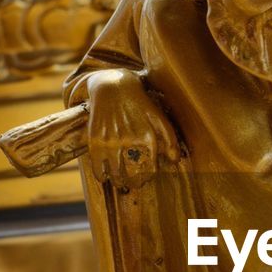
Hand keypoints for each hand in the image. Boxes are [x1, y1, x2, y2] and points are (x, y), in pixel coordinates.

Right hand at [86, 68, 180, 189]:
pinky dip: (100, 175)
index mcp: (147, 137)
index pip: (150, 170)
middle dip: (133, 183)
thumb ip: (170, 139)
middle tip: (132, 184)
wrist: (113, 87)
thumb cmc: (139, 104)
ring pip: (115, 173)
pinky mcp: (96, 139)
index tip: (145, 178)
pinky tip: (104, 177)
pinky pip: (97, 165)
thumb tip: (175, 161)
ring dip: (117, 181)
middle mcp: (129, 140)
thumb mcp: (159, 117)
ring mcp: (111, 140)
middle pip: (131, 175)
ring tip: (119, 182)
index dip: (147, 177)